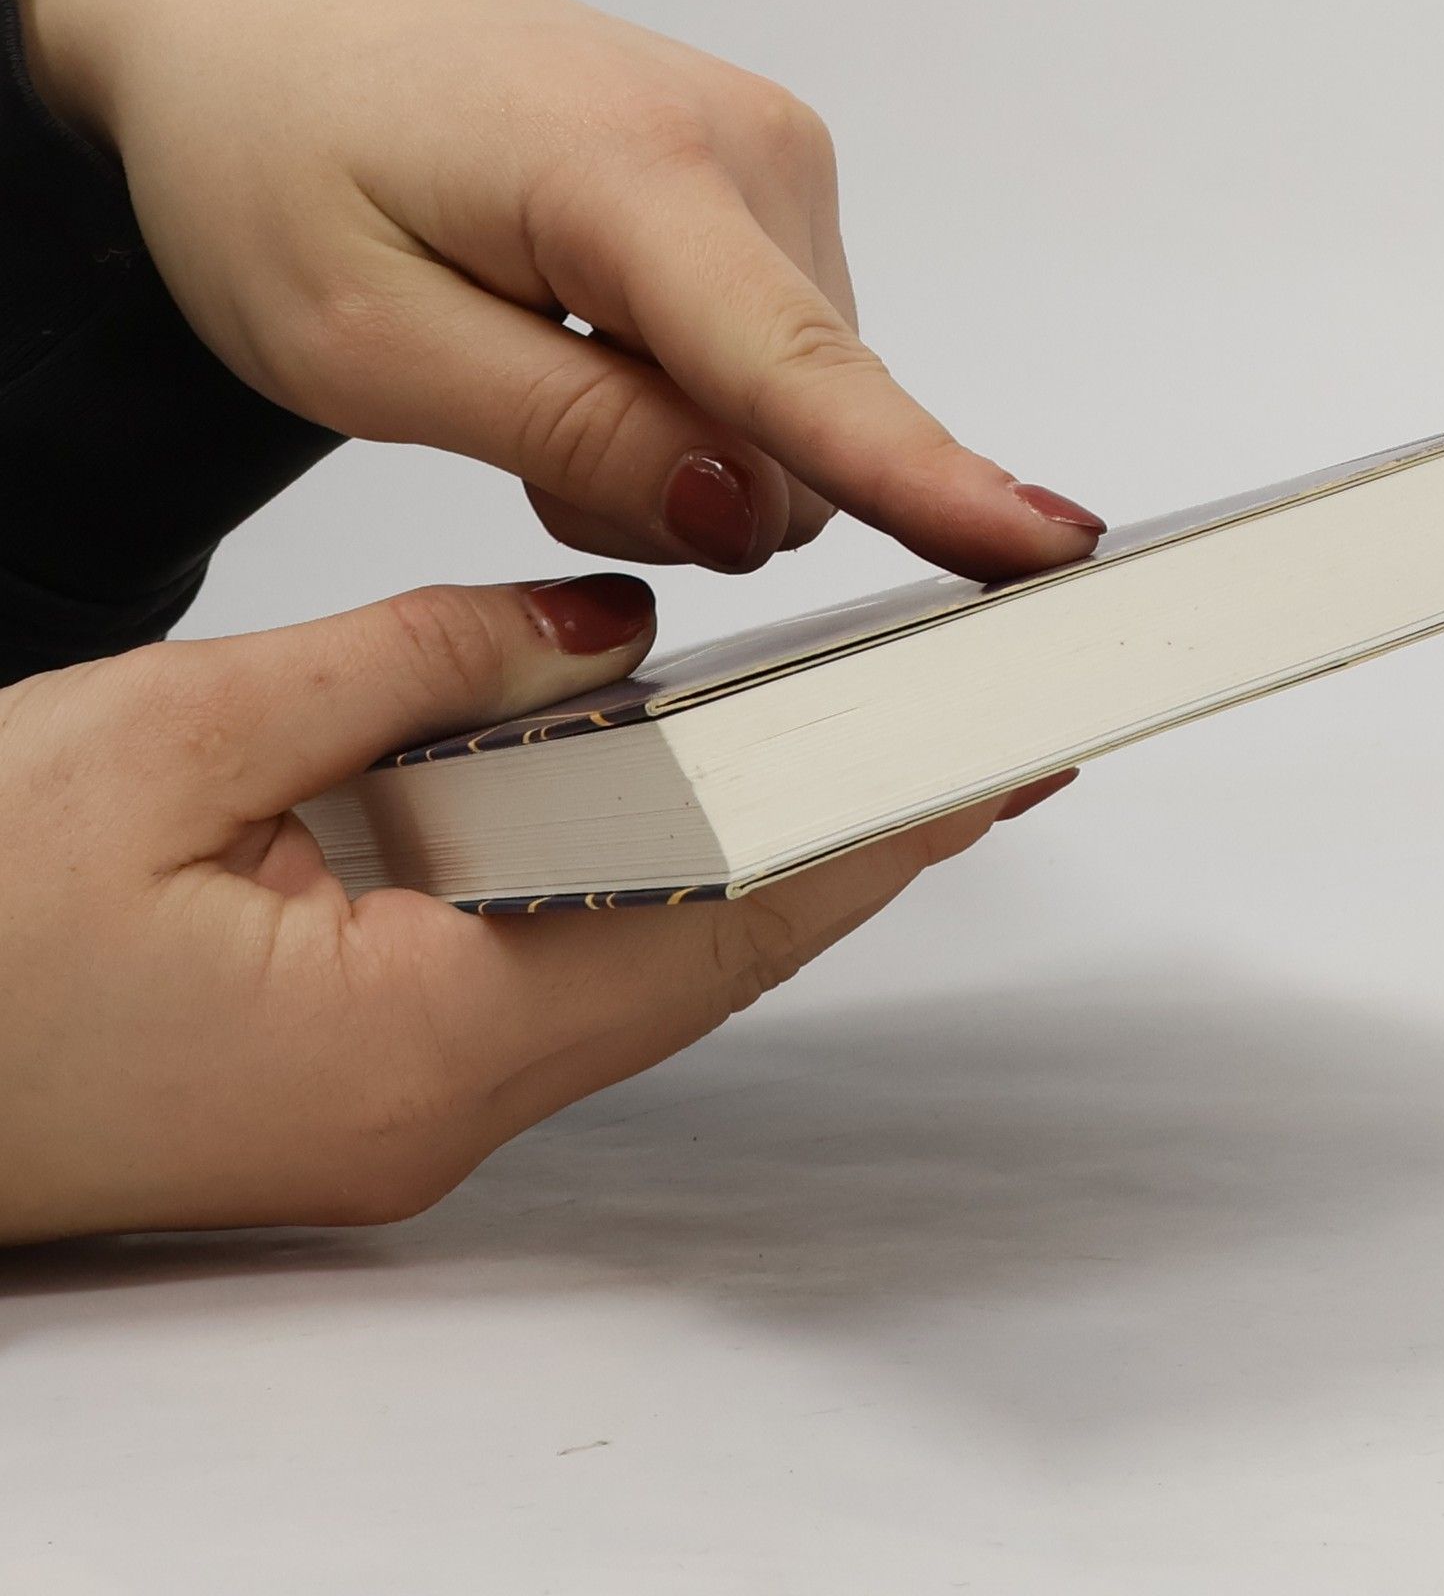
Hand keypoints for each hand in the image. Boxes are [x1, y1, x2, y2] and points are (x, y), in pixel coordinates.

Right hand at [0, 575, 1069, 1242]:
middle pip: (701, 956)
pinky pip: (545, 960)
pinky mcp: (361, 1069)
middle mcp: (433, 1103)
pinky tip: (662, 795)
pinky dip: (622, 874)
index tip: (982, 761)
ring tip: (849, 748)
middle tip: (959, 741)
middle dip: (838, 846)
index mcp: (408, 1043)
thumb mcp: (171, 741)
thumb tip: (596, 630)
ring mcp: (401, 1102)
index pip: (714, 926)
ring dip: (737, 857)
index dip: (865, 835)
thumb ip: (412, 667)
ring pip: (632, 960)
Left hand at [18, 0, 1103, 580]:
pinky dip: (683, 392)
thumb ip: (573, 433)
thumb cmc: (270, 154)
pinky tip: (582, 335)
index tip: (1046, 548)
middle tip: (516, 430)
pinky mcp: (768, 180)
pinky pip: (773, 362)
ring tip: (533, 364)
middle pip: (797, 432)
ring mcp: (771, 157)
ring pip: (790, 412)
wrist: (255, 24)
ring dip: (673, 443)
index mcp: (631, 168)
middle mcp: (747, 147)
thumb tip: (752, 510)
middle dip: (679, 489)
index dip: (923, 480)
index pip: (799, 370)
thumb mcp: (367, 342)